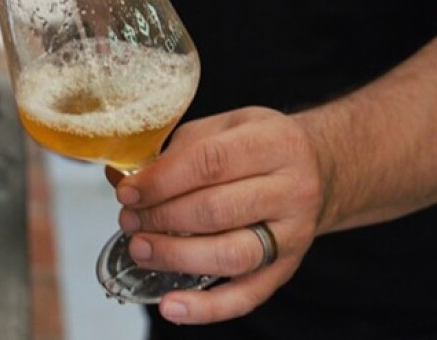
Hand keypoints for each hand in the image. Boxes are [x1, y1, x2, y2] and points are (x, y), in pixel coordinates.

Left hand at [111, 106, 331, 323]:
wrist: (317, 167)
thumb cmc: (260, 145)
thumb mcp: (225, 127)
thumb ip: (176, 151)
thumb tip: (120, 177)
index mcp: (275, 142)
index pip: (211, 161)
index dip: (162, 180)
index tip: (128, 191)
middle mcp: (291, 189)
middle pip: (217, 210)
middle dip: (162, 218)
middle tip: (129, 219)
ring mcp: (293, 233)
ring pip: (232, 254)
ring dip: (176, 257)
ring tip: (141, 250)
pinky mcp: (286, 268)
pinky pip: (247, 296)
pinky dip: (206, 308)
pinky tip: (171, 305)